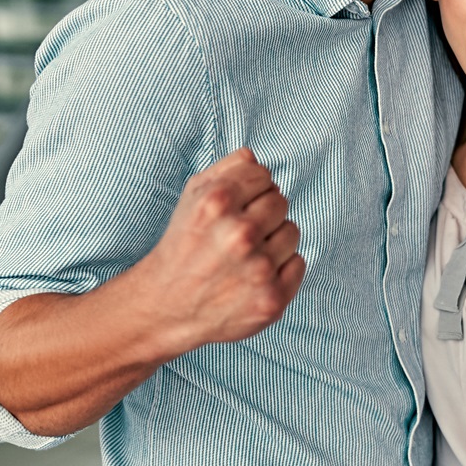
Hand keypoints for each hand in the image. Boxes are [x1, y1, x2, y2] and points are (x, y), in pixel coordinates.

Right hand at [140, 147, 304, 352]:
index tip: (235, 206)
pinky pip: (298, 263)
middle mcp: (239, 234)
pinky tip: (254, 275)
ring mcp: (259, 269)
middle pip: (280, 201)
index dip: (249, 189)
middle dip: (262, 213)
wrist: (167, 307)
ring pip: (292, 231)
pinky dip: (281, 268)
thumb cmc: (183, 246)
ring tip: (246, 254)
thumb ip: (226, 168)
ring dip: (273, 239)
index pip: (263, 175)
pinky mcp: (272, 299)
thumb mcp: (191, 197)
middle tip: (240, 232)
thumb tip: (255, 158)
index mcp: (217, 202)